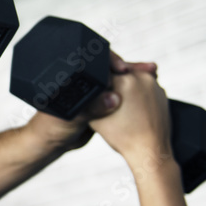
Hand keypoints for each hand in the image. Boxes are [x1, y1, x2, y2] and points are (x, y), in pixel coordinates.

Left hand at [27, 51, 158, 151]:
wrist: (52, 144)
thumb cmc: (53, 127)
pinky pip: (118, 96)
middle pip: (110, 69)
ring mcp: (92, 92)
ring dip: (134, 80)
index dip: (112, 61)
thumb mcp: (73, 117)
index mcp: (73, 78)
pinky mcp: (98, 104)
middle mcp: (83, 81)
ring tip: (153, 76)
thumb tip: (113, 99)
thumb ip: (92, 108)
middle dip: (131, 68)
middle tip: (150, 69)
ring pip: (116, 82)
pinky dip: (131, 94)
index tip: (125, 68)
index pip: (96, 61)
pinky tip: (147, 94)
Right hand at [89, 67, 172, 166]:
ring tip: (122, 105)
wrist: (149, 150)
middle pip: (119, 72)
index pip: (103, 72)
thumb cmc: (123, 136)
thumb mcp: (96, 118)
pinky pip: (144, 86)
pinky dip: (138, 93)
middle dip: (113, 83)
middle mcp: (140, 77)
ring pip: (133, 78)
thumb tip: (88, 88)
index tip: (98, 93)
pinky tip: (133, 107)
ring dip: (126, 86)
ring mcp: (153, 84)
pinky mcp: (162, 91)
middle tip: (109, 99)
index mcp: (123, 81)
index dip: (97, 82)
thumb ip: (91, 99)